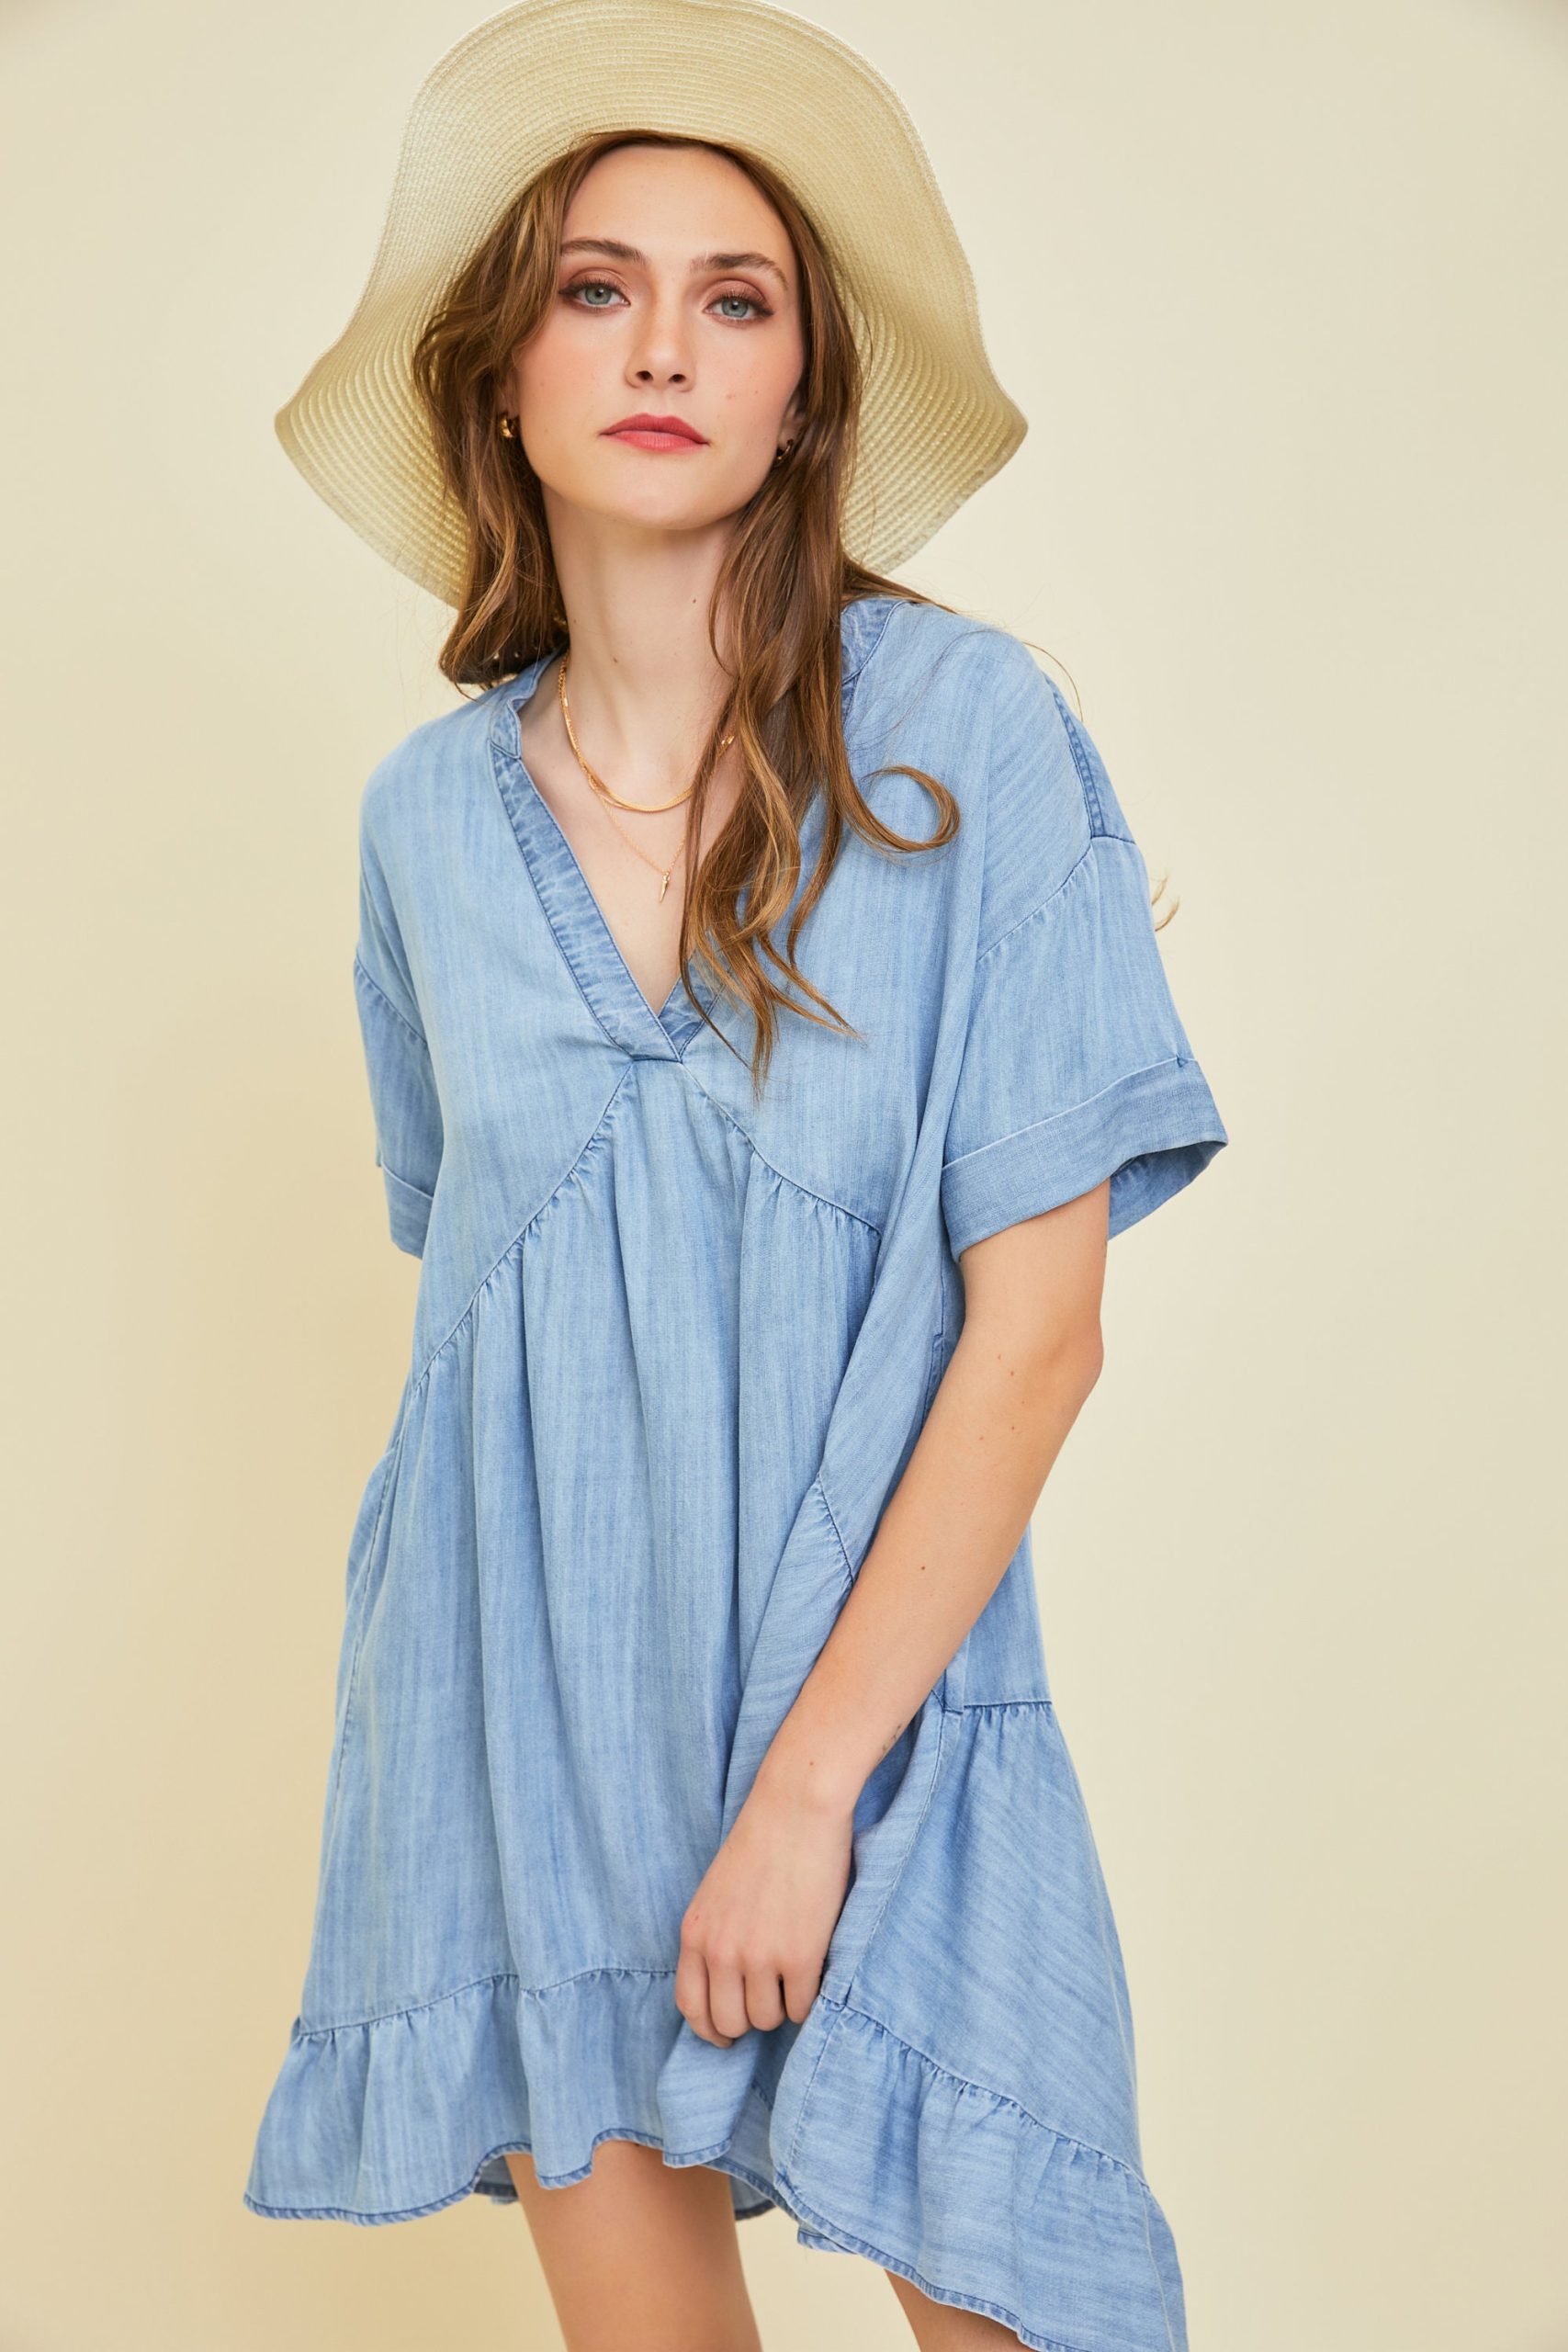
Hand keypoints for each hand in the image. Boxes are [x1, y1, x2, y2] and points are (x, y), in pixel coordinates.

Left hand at [675, 1773, 855, 2045]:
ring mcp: (760, 1956)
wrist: (797, 1806)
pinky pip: (802, 2008)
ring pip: (767, 2019)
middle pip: (730, 2022)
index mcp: (695, 1933)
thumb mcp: (717, 1892)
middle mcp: (721, 1952)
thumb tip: (727, 1987)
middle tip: (770, 1998)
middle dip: (750, 2018)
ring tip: (794, 1973)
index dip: (710, 2029)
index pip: (690, 2007)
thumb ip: (715, 1937)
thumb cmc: (763, 1840)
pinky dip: (809, 1999)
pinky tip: (814, 1970)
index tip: (728, 2034)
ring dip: (782, 2006)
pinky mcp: (800, 1956)